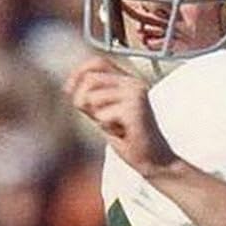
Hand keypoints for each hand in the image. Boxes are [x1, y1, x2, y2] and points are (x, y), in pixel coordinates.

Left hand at [63, 56, 177, 176]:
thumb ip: (92, 100)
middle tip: (96, 120)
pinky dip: (107, 128)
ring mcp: (135, 93)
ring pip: (92, 97)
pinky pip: (102, 115)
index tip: (68, 90)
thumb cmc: (132, 141)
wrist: (157, 161)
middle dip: (81, 100)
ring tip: (116, 128)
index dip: (79, 73)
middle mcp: (133, 82)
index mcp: (129, 81)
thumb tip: (71, 88)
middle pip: (90, 79)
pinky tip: (124, 134)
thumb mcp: (106, 115)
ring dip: (97, 117)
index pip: (98, 63)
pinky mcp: (134, 108)